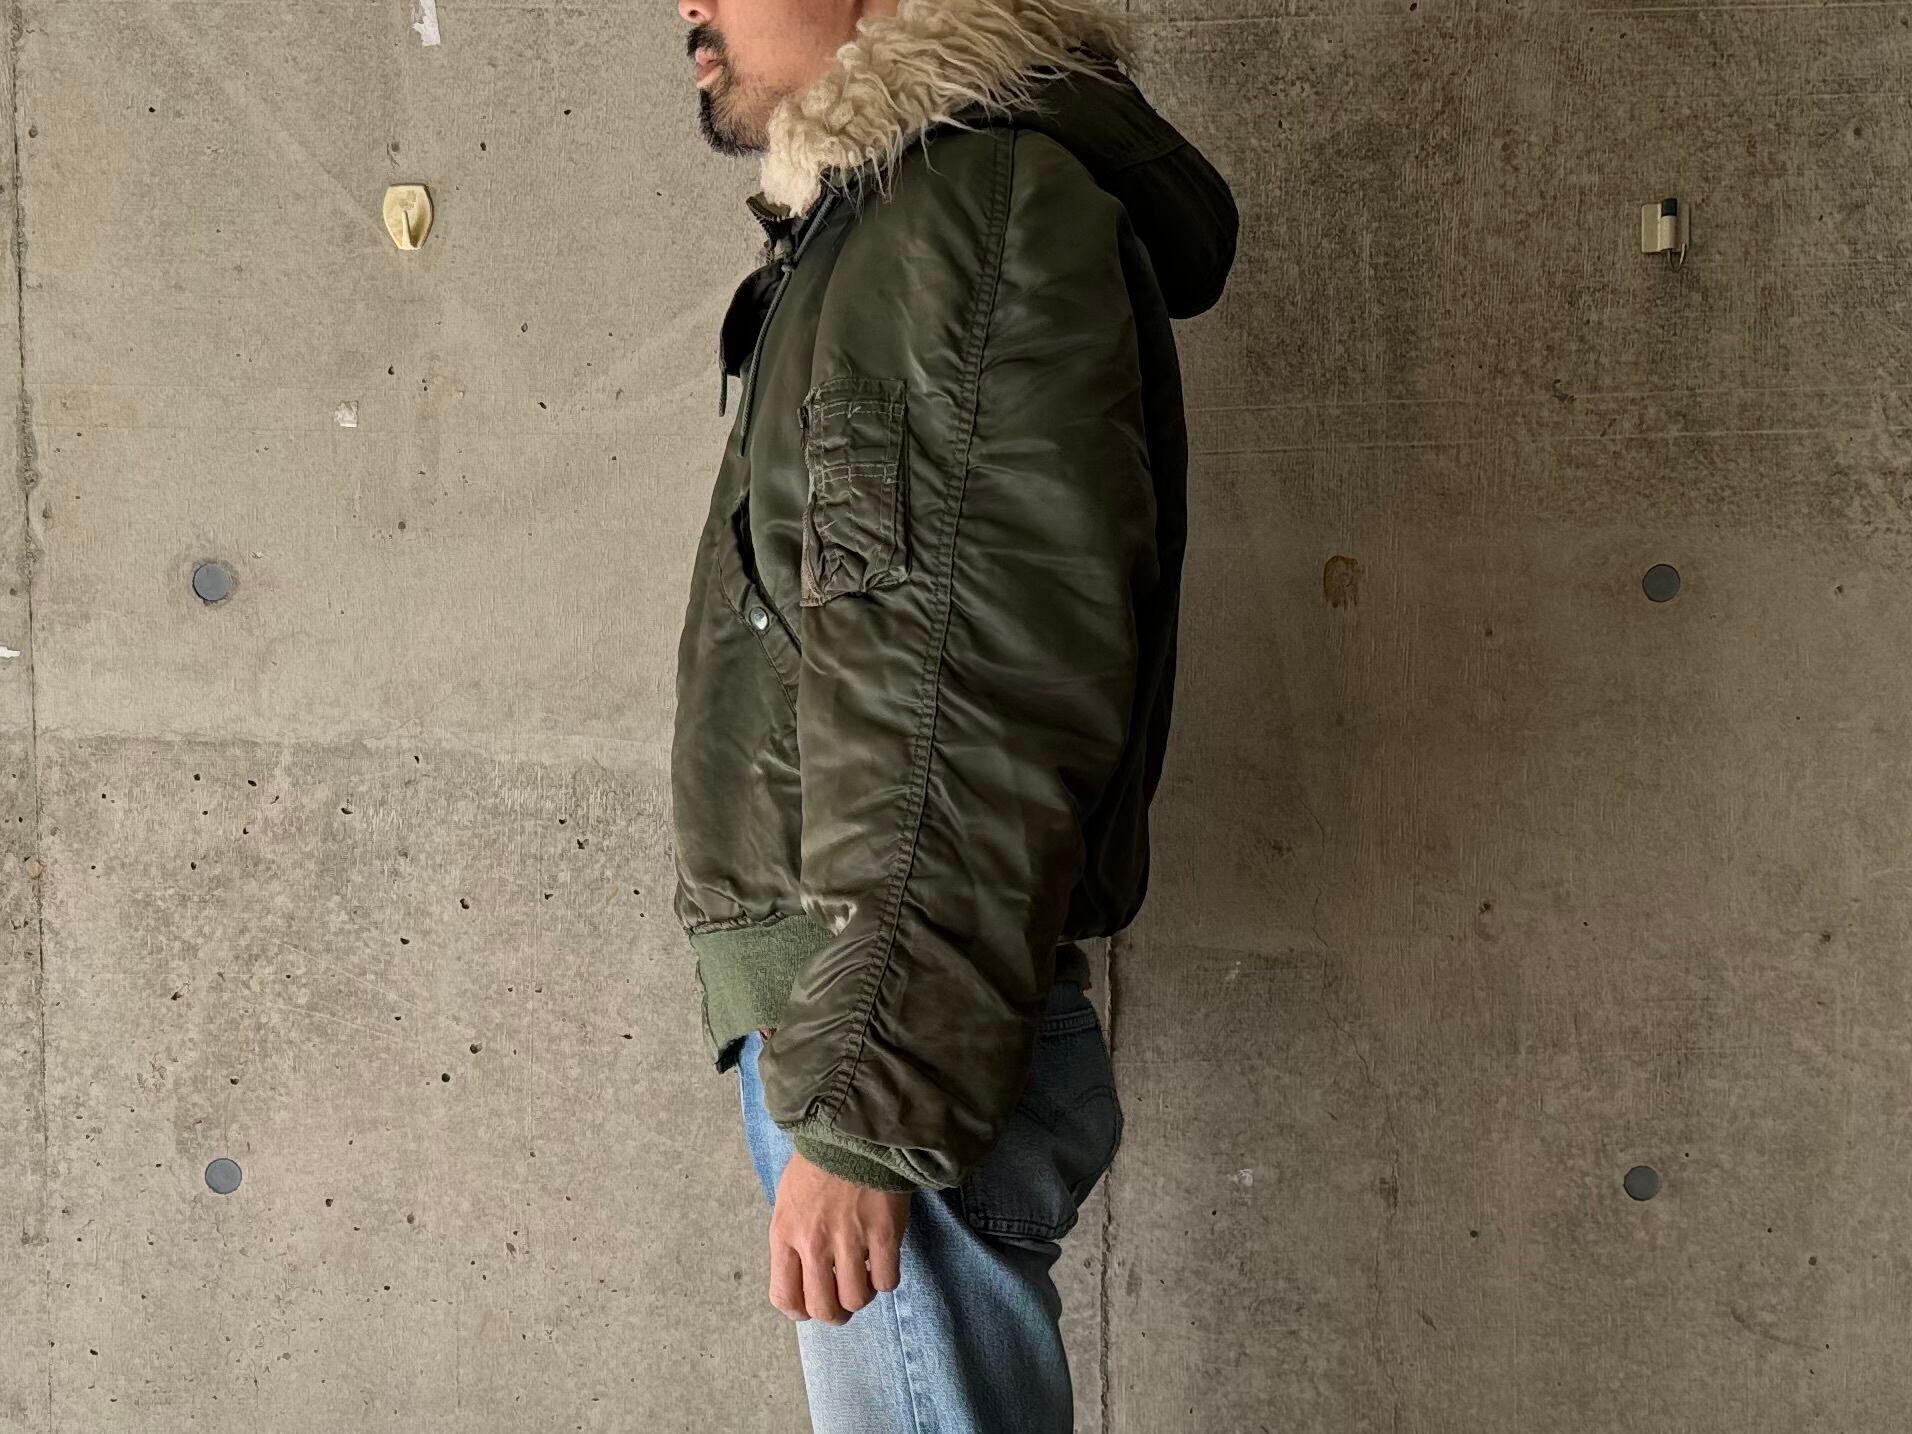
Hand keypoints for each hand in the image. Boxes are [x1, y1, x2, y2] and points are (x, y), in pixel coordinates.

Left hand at [768, 1151, 909, 1324]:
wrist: (855, 1129)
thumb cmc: (820, 1162)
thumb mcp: (789, 1199)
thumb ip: (793, 1238)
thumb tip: (804, 1274)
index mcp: (785, 1234)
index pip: (784, 1297)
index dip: (800, 1311)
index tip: (812, 1306)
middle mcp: (813, 1243)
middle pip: (823, 1308)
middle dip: (835, 1313)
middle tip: (844, 1299)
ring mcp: (850, 1239)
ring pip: (856, 1299)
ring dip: (862, 1293)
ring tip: (865, 1274)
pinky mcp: (884, 1232)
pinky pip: (886, 1280)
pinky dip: (886, 1277)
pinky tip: (883, 1259)